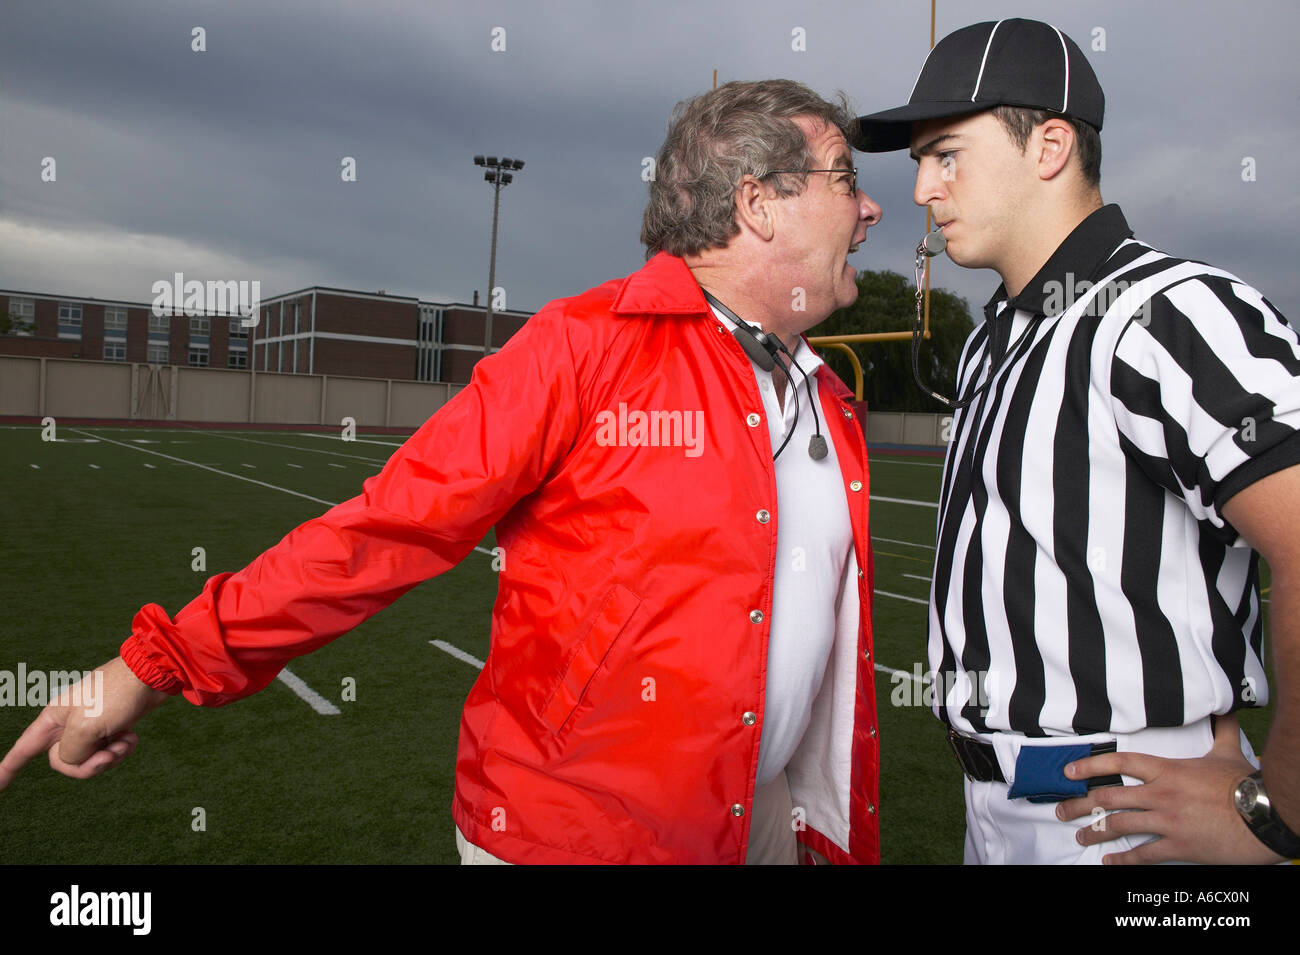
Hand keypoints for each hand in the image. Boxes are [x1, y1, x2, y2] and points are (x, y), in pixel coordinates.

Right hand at [0, 656, 171, 790]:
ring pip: (89, 760)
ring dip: (110, 757)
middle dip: (87, 765)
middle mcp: (67, 724)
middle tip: (108, 754)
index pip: (23, 750)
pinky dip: (121, 750)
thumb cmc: (116, 695)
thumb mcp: (86, 727)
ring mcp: (90, 727)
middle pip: (63, 762)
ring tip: (126, 741)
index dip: (7, 770)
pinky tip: (132, 738)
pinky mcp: (111, 728)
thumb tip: (75, 761)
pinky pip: (108, 753)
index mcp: (53, 720)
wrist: (152, 676)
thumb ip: (70, 752)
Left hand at [1054, 715, 1283, 863]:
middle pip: (1108, 796)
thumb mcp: (1227, 753)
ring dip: (1095, 832)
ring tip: (1080, 836)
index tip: (1069, 771)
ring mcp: (1168, 821)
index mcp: (1168, 770)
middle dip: (1080, 803)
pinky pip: (1144, 854)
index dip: (1090, 765)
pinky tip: (1109, 862)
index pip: (1120, 762)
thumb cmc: (1246, 784)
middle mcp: (1161, 794)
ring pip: (1119, 825)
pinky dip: (1124, 860)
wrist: (1266, 815)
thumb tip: (1222, 709)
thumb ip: (1219, 730)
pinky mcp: (1180, 846)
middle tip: (1062, 810)